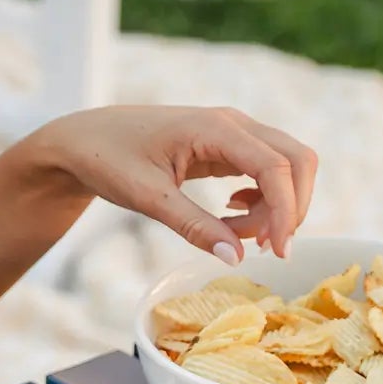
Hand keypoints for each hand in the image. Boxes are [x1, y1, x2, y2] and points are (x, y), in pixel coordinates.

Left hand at [29, 104, 317, 262]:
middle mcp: (234, 124)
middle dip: (293, 208)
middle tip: (265, 249)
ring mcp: (234, 134)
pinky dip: (261, 203)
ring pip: (286, 169)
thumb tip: (237, 258)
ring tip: (233, 235)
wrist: (85, 140)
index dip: (286, 212)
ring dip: (274, 209)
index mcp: (215, 128)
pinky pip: (266, 174)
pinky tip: (230, 217)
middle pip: (297, 160)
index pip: (276, 167)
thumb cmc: (109, 159)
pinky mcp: (228, 148)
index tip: (277, 253)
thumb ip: (193, 227)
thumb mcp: (148, 198)